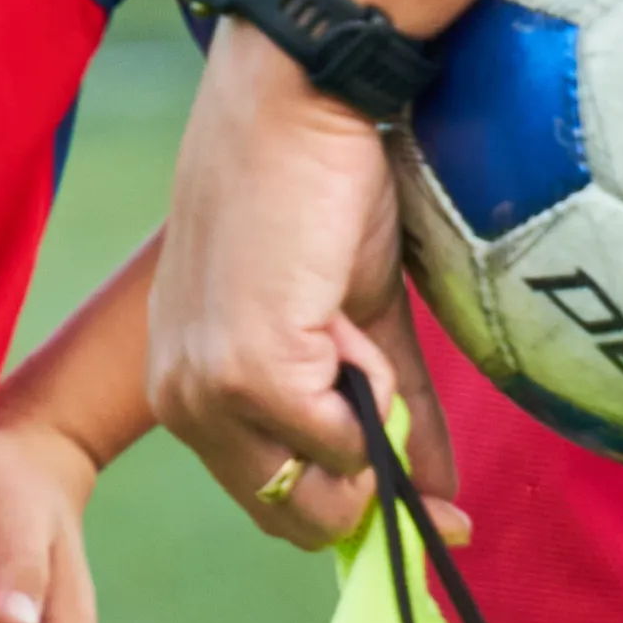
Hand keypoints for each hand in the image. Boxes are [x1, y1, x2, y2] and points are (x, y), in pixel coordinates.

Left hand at [148, 24, 439, 547]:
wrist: (294, 106)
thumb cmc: (317, 193)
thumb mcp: (355, 321)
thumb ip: (389, 411)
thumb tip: (442, 499)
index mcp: (190, 385)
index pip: (271, 501)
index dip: (354, 514)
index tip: (436, 516)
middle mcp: (180, 400)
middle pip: (293, 515)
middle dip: (368, 479)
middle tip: (389, 388)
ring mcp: (206, 392)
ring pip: (322, 484)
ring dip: (369, 414)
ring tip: (343, 321)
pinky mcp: (245, 374)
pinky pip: (341, 438)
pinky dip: (372, 387)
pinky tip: (339, 313)